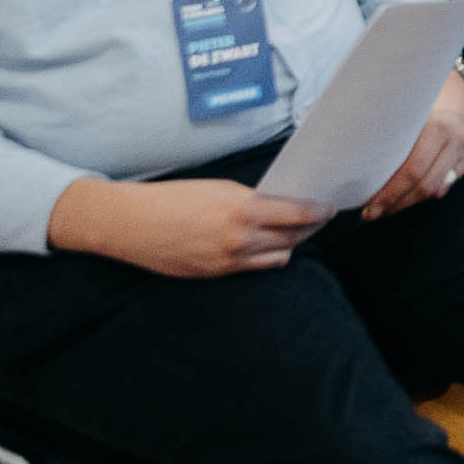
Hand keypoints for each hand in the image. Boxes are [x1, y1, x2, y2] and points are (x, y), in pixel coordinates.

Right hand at [46, 175, 331, 277]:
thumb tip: (280, 205)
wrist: (132, 224)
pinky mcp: (216, 275)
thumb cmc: (174, 198)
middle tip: (319, 218)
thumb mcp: (220, 189)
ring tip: (294, 232)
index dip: (319, 212)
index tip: (330, 208)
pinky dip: (266, 257)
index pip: (297, 214)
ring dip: (290, 244)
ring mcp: (228, 261)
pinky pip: (254, 268)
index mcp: (243, 210)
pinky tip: (268, 246)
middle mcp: (240, 239)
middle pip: (293, 238)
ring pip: (277, 257)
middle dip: (309, 228)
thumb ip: (252, 200)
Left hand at [363, 70, 463, 220]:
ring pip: (437, 189)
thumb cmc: (422, 94)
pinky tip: (409, 196)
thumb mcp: (407, 108)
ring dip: (409, 203)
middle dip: (396, 204)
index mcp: (437, 125)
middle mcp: (456, 138)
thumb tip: (359, 166)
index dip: (389, 194)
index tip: (369, 208)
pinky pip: (448, 184)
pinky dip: (426, 194)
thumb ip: (392, 134)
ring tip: (387, 208)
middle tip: (372, 213)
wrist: (459, 82)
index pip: (412, 170)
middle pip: (424, 185)